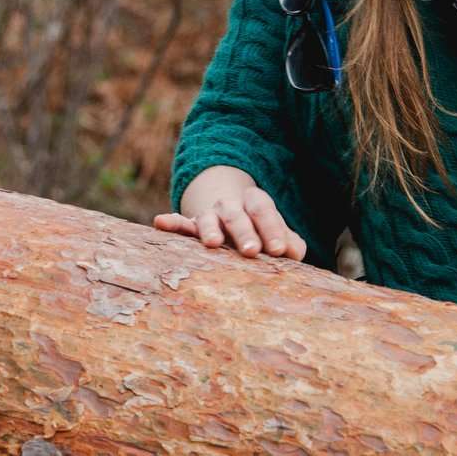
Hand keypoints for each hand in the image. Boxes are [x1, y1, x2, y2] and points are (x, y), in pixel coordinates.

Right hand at [152, 183, 306, 260]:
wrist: (230, 217)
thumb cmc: (259, 232)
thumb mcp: (275, 234)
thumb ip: (289, 242)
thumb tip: (295, 253)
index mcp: (255, 203)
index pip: (264, 211)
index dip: (273, 229)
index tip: (280, 250)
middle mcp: (231, 206)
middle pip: (238, 216)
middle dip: (245, 233)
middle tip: (252, 252)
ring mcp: (209, 215)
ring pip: (208, 219)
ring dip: (210, 230)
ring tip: (212, 243)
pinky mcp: (191, 226)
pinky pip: (180, 223)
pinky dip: (171, 223)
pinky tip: (160, 222)